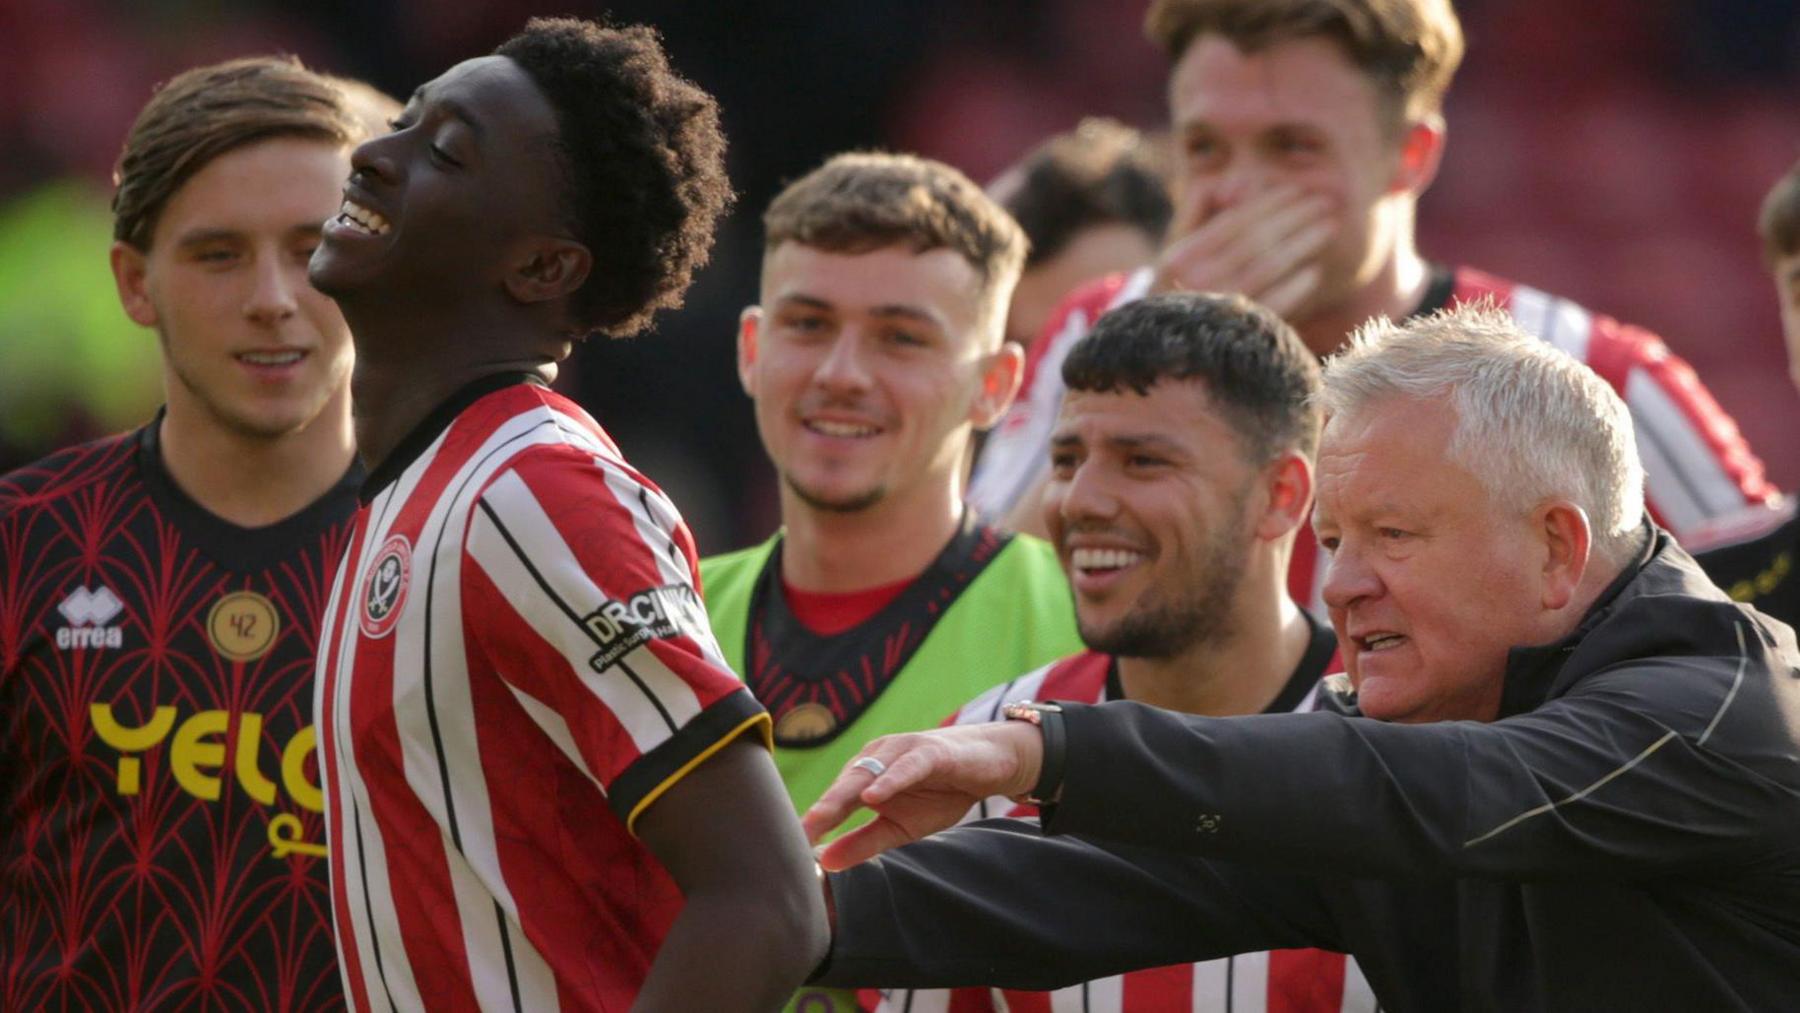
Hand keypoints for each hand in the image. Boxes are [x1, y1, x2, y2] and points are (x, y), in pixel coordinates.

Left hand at [802, 722, 1044, 869]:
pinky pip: (906, 766)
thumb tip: (825, 863)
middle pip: (842, 786)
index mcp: (864, 776)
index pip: (833, 802)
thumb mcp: (900, 828)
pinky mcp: (930, 751)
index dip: (812, 825)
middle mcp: (876, 758)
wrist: (992, 764)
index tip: (786, 851)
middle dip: (819, 811)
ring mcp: (901, 751)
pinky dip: (889, 779)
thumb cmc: (941, 792)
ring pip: (868, 772)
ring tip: (822, 817)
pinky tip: (873, 795)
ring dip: (844, 794)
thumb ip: (863, 843)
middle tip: (795, 836)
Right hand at [1152, 185, 1331, 317]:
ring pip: (1269, 267)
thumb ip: (1195, 214)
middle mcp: (1198, 279)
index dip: (1270, 202)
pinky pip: (1274, 304)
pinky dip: (1296, 287)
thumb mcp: (1174, 253)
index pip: (1234, 220)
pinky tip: (1315, 272)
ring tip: (1328, 228)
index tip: (1299, 189)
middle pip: (1257, 239)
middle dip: (1296, 216)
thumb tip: (1227, 184)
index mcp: (1183, 256)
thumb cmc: (1176, 291)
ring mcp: (1218, 307)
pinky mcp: (1237, 333)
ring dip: (1304, 244)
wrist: (1165, 350)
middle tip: (1326, 202)